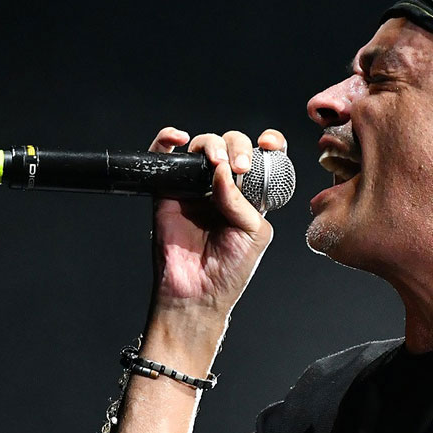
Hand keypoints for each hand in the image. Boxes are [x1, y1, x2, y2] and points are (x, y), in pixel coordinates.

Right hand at [147, 126, 285, 322]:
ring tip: (217, 162)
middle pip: (230, 146)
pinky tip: (178, 139)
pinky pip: (163, 156)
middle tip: (240, 166)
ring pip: (201, 146)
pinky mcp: (167, 191)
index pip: (261, 157)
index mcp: (250, 195)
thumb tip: (222, 171)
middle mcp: (222, 187)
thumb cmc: (230, 270)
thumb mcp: (254, 233)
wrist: (198, 294)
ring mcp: (194, 187)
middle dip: (237, 147)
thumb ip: (244, 201)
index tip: (269, 144)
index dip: (268, 144)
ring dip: (211, 145)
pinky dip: (166, 139)